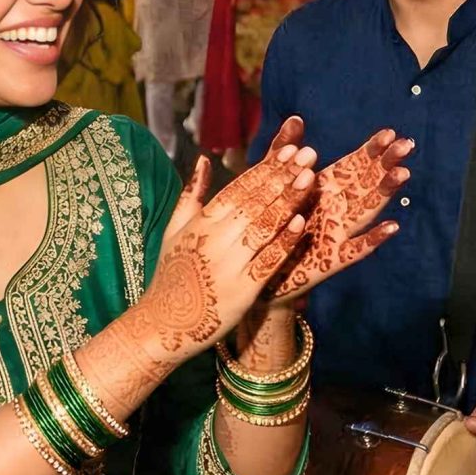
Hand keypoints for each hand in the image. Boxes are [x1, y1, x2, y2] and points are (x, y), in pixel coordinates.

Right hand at [130, 144, 317, 360]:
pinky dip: (284, 243)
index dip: (267, 168)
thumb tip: (204, 160)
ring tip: (311, 179)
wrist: (164, 324)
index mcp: (201, 222)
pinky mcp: (241, 290)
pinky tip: (302, 224)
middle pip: (255, 202)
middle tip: (310, 155)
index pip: (239, 188)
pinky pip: (267, 262)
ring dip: (288, 202)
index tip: (290, 150)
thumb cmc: (171, 274)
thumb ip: (191, 193)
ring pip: (263, 227)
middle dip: (284, 177)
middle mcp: (215, 239)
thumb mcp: (174, 230)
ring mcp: (229, 264)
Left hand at [267, 128, 410, 303]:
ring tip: (401, 175)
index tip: (390, 133)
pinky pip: (355, 250)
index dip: (371, 150)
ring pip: (365, 211)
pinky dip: (373, 239)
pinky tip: (390, 227)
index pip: (353, 166)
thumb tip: (295, 118)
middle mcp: (335, 210)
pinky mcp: (331, 260)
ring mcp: (337, 234)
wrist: (258, 273)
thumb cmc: (268, 225)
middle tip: (406, 145)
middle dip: (385, 164)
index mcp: (323, 190)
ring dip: (383, 193)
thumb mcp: (271, 184)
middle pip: (365, 184)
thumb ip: (282, 152)